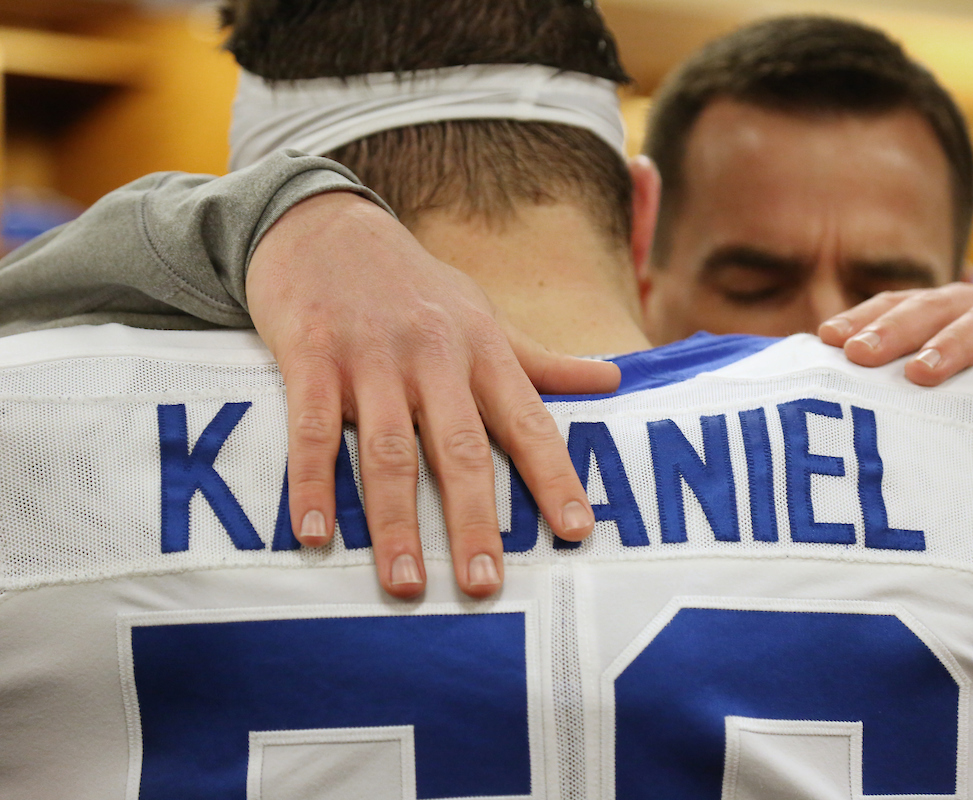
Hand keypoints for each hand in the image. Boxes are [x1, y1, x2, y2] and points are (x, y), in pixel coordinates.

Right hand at [247, 191, 619, 597]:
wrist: (323, 224)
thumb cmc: (413, 284)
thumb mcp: (483, 315)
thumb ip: (541, 360)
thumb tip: (614, 380)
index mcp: (482, 350)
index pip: (528, 421)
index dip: (554, 477)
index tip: (575, 532)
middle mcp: (434, 355)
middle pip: (460, 448)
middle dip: (475, 519)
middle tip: (484, 585)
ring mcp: (371, 357)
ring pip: (387, 449)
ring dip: (396, 522)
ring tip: (406, 584)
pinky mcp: (311, 356)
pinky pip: (311, 430)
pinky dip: (313, 484)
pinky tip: (316, 537)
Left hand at [817, 278, 972, 414]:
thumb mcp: (972, 363)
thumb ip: (922, 371)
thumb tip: (848, 401)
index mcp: (958, 306)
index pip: (902, 304)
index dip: (865, 318)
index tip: (825, 340)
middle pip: (936, 309)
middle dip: (895, 330)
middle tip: (859, 355)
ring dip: (955, 347)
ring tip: (922, 374)